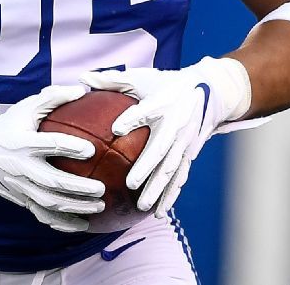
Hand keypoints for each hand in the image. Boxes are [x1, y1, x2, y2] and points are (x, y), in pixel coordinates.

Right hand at [0, 84, 105, 231]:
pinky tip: (84, 225)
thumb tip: (81, 90)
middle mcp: (20, 167)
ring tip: (99, 206)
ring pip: (48, 202)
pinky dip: (63, 223)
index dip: (69, 148)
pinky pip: (43, 216)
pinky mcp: (22, 200)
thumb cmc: (8, 125)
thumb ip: (52, 97)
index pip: (48, 145)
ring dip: (75, 207)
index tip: (91, 150)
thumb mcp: (25, 107)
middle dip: (76, 187)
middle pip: (50, 181)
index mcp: (21, 142)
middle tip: (100, 188)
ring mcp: (20, 187)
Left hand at [79, 57, 251, 216]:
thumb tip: (81, 79)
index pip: (146, 110)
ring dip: (159, 189)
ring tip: (143, 207)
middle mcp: (176, 124)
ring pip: (172, 169)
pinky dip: (171, 195)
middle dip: (147, 167)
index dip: (133, 118)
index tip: (116, 128)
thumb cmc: (165, 84)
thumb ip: (112, 79)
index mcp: (162, 103)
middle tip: (130, 184)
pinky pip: (180, 177)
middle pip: (161, 149)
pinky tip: (159, 212)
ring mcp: (185, 142)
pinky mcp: (190, 154)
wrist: (208, 91)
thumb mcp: (142, 78)